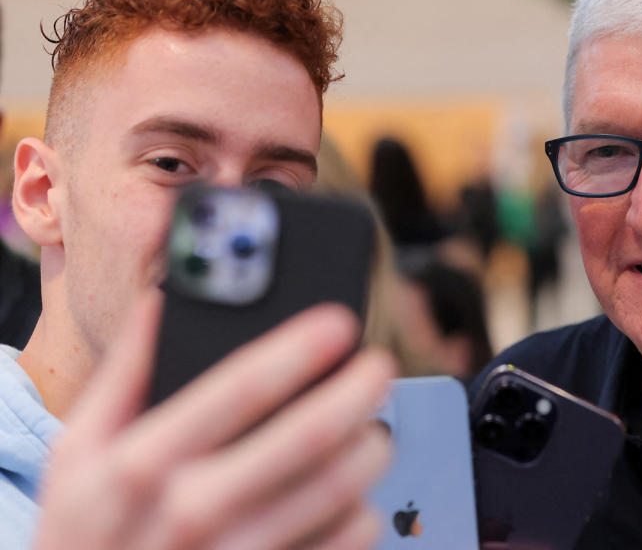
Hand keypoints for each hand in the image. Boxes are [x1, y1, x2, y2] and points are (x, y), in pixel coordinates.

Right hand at [33, 291, 394, 549]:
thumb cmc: (86, 534)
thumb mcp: (79, 453)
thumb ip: (124, 373)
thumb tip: (163, 300)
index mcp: (144, 461)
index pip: (240, 387)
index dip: (300, 348)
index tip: (340, 322)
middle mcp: (193, 510)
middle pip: (307, 436)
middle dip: (357, 391)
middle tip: (377, 368)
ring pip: (339, 490)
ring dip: (370, 448)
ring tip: (371, 429)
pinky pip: (345, 542)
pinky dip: (361, 509)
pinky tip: (350, 494)